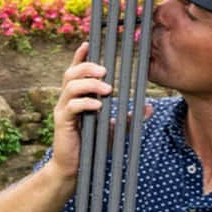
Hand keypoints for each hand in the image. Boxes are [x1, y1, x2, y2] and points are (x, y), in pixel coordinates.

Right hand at [50, 42, 154, 180]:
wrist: (76, 169)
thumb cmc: (93, 146)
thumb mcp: (114, 130)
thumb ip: (129, 118)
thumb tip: (149, 108)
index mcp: (76, 97)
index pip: (75, 71)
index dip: (80, 56)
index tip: (89, 43)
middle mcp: (66, 100)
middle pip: (71, 73)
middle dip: (87, 67)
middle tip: (106, 71)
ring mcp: (63, 111)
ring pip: (70, 87)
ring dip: (90, 84)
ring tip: (107, 89)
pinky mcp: (62, 123)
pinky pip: (72, 107)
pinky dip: (86, 103)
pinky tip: (99, 106)